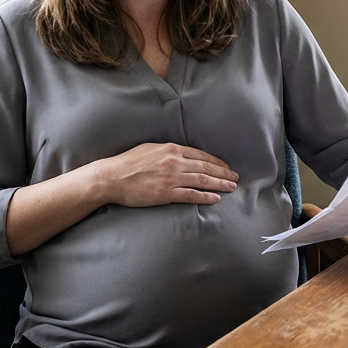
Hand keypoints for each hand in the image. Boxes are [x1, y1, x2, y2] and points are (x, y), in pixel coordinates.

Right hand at [97, 142, 237, 206]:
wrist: (112, 177)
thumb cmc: (128, 162)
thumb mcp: (150, 148)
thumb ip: (168, 151)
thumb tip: (181, 153)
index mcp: (171, 149)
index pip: (201, 155)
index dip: (216, 161)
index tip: (226, 166)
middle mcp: (174, 162)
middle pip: (206, 168)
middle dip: (223, 173)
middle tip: (235, 177)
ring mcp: (171, 178)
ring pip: (202, 181)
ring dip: (220, 184)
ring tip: (231, 188)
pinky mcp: (166, 194)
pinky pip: (191, 195)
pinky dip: (205, 197)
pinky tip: (216, 198)